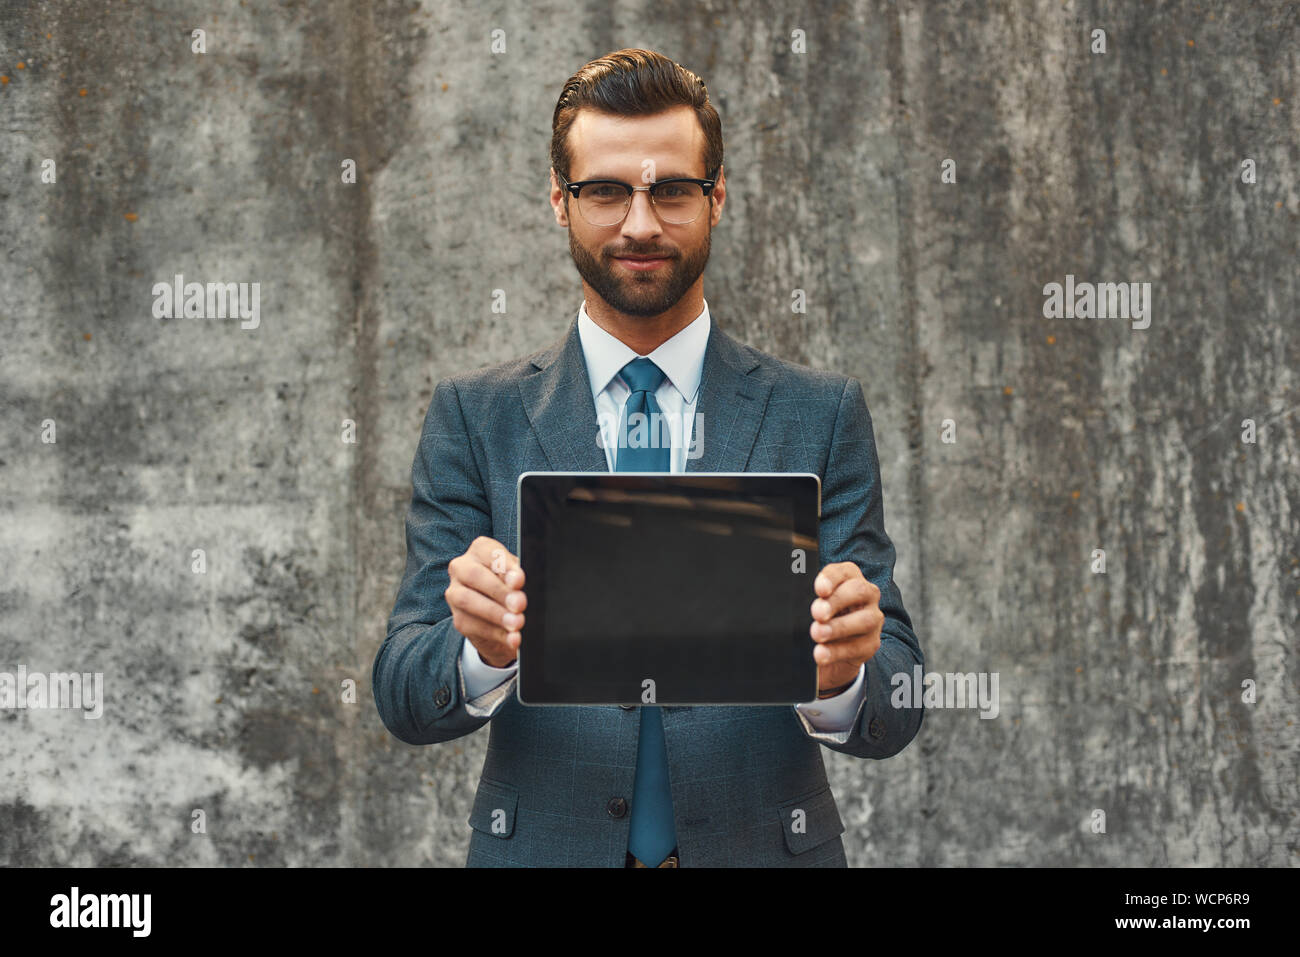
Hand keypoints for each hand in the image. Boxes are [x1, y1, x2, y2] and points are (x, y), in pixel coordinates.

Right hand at [445, 536, 526, 667]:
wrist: (500, 617)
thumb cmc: (512, 588)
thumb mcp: (518, 578)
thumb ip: (517, 578)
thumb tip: (518, 583)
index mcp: (479, 550)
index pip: (489, 552)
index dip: (504, 566)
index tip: (519, 580)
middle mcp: (461, 568)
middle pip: (475, 575)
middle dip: (499, 591)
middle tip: (520, 604)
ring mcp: (455, 593)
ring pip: (468, 600)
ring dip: (495, 614)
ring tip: (516, 623)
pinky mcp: (458, 618)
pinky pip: (473, 625)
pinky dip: (496, 633)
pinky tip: (512, 638)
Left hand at [809, 562, 883, 694]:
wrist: (831, 648)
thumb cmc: (820, 616)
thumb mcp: (812, 604)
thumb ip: (807, 597)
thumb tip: (794, 598)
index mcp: (850, 578)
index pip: (844, 571)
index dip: (832, 578)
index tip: (819, 589)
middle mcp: (867, 594)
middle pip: (858, 590)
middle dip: (837, 601)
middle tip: (816, 613)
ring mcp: (873, 618)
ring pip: (864, 620)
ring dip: (838, 628)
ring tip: (817, 634)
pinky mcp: (871, 643)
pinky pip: (858, 647)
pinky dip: (838, 651)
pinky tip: (821, 654)